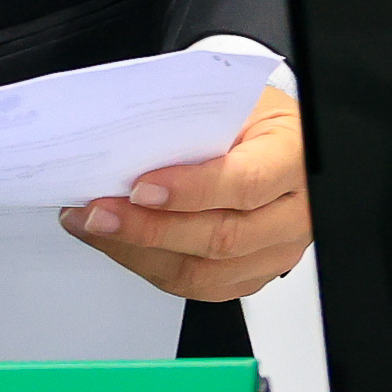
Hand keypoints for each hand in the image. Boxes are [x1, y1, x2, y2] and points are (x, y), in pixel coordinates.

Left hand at [64, 86, 307, 301]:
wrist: (282, 145)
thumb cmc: (256, 120)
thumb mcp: (236, 104)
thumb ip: (192, 124)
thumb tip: (125, 144)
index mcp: (295, 159)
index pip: (246, 183)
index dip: (191, 191)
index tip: (140, 187)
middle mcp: (294, 215)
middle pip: (221, 239)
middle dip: (149, 229)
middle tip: (99, 211)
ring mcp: (274, 252)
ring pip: (203, 273)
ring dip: (139, 252)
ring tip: (95, 227)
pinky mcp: (249, 276)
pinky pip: (195, 287)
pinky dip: (148, 265)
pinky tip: (117, 242)